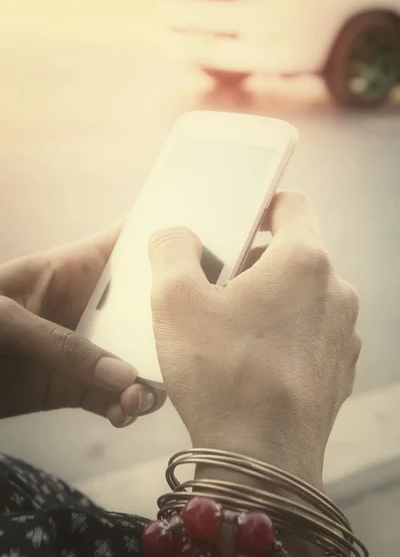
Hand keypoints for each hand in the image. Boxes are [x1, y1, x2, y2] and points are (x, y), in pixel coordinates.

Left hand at [0, 224, 160, 426]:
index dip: (163, 241)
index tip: (205, 252)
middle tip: (180, 351)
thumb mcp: (6, 319)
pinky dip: (121, 407)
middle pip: (142, 308)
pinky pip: (108, 396)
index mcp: (72, 268)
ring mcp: (82, 347)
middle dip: (165, 327)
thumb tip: (120, 377)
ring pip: (131, 356)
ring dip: (146, 378)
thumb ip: (60, 344)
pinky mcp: (71, 386)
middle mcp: (86, 306)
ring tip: (141, 400)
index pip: (125, 243)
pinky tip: (122, 415)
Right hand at [149, 191, 360, 487]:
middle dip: (253, 262)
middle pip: (293, 253)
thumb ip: (171, 250)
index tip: (238, 218)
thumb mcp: (174, 299)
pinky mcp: (339, 367)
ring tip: (228, 328)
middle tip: (215, 285)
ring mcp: (344, 332)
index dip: (262, 204)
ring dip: (268, 299)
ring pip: (301, 295)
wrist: (261, 461)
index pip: (293, 204)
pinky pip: (309, 332)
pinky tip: (250, 361)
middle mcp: (336, 291)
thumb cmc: (220, 375)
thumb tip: (178, 235)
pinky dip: (282, 333)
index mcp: (304, 260)